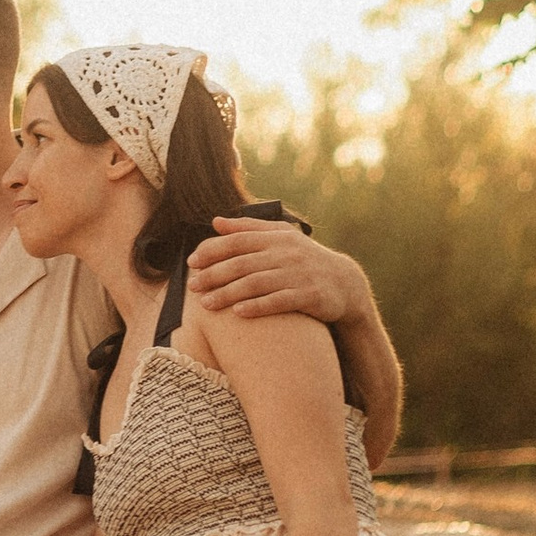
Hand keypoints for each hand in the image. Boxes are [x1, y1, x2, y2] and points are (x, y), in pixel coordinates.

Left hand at [187, 220, 364, 327]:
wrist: (344, 283)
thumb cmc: (304, 259)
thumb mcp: (281, 238)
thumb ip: (248, 229)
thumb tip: (216, 222)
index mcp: (276, 238)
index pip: (238, 241)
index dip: (212, 250)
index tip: (191, 262)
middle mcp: (285, 253)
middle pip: (242, 263)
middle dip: (214, 275)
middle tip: (193, 287)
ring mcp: (297, 274)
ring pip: (256, 283)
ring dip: (228, 294)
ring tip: (207, 304)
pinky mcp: (308, 295)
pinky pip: (279, 301)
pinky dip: (258, 306)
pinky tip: (238, 313)